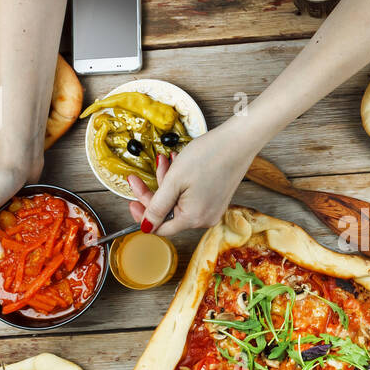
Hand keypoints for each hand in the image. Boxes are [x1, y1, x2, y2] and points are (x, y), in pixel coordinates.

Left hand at [128, 122, 255, 235]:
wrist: (238, 141)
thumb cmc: (208, 157)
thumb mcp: (174, 181)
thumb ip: (157, 207)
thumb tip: (146, 227)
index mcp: (193, 218)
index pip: (160, 228)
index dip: (142, 215)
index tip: (131, 201)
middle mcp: (205, 219)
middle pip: (168, 214)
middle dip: (154, 193)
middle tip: (140, 177)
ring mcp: (213, 210)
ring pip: (178, 203)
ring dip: (167, 184)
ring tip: (164, 162)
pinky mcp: (217, 199)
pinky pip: (191, 198)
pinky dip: (181, 184)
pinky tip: (178, 166)